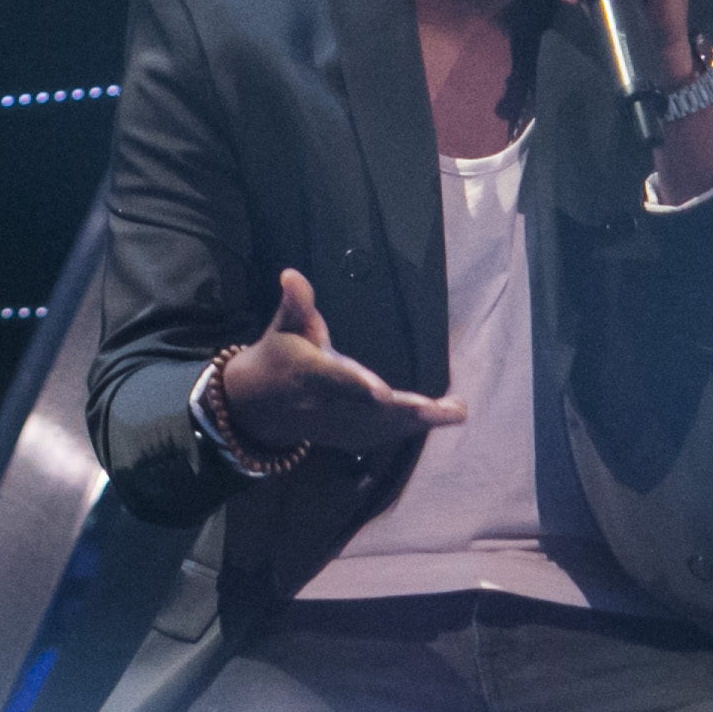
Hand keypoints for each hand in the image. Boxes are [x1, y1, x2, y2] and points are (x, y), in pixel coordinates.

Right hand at [218, 268, 466, 454]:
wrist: (256, 406)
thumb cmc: (278, 357)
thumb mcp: (283, 327)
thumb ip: (295, 303)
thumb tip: (291, 274)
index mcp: (308, 374)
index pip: (334, 379)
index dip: (357, 385)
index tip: (382, 392)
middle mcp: (324, 405)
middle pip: (368, 411)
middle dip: (405, 411)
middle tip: (441, 408)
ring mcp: (336, 425)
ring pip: (380, 427)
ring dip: (418, 421)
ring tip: (456, 409)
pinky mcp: (346, 437)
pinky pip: (381, 436)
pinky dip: (410, 429)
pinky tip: (441, 417)